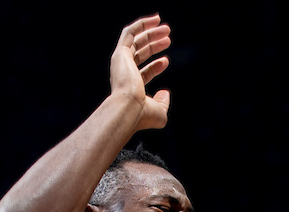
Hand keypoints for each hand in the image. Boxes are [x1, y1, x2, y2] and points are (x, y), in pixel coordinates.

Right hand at [110, 14, 171, 130]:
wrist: (128, 108)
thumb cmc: (142, 114)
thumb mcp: (159, 112)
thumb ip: (163, 103)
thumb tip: (166, 93)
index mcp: (130, 87)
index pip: (143, 72)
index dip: (156, 66)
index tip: (167, 61)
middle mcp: (123, 73)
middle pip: (139, 53)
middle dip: (154, 44)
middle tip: (168, 37)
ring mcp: (121, 62)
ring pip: (135, 41)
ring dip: (150, 32)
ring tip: (166, 28)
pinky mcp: (120, 53)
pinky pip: (129, 32)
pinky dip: (141, 25)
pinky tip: (154, 20)